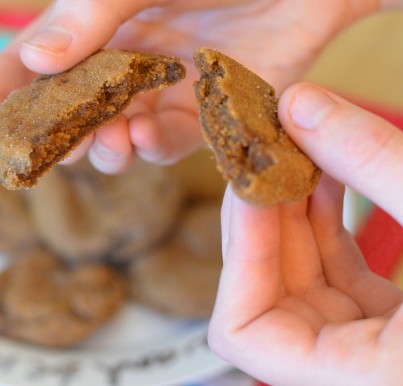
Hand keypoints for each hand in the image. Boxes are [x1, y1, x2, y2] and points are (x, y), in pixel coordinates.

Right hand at [0, 0, 383, 173]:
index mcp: (94, 25)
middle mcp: (122, 62)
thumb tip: (34, 58)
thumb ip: (89, 15)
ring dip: (105, 148)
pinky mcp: (205, 111)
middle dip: (54, 137)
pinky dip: (155, 146)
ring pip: (117, 135)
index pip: (30, 64)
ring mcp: (162, 90)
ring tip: (106, 145)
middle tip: (43, 153)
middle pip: (70, 111)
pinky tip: (146, 138)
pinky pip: (171, 141)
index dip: (0, 98)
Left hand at [208, 83, 402, 384]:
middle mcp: (355, 373)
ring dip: (292, 212)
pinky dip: (324, 226)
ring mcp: (368, 351)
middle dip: (264, 219)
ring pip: (300, 281)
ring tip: (296, 151)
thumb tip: (300, 103)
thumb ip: (377, 164)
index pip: (245, 336)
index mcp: (364, 379)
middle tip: (265, 152)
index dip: (241, 257)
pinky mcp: (386, 325)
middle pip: (266, 297)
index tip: (252, 186)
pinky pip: (334, 276)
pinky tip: (325, 177)